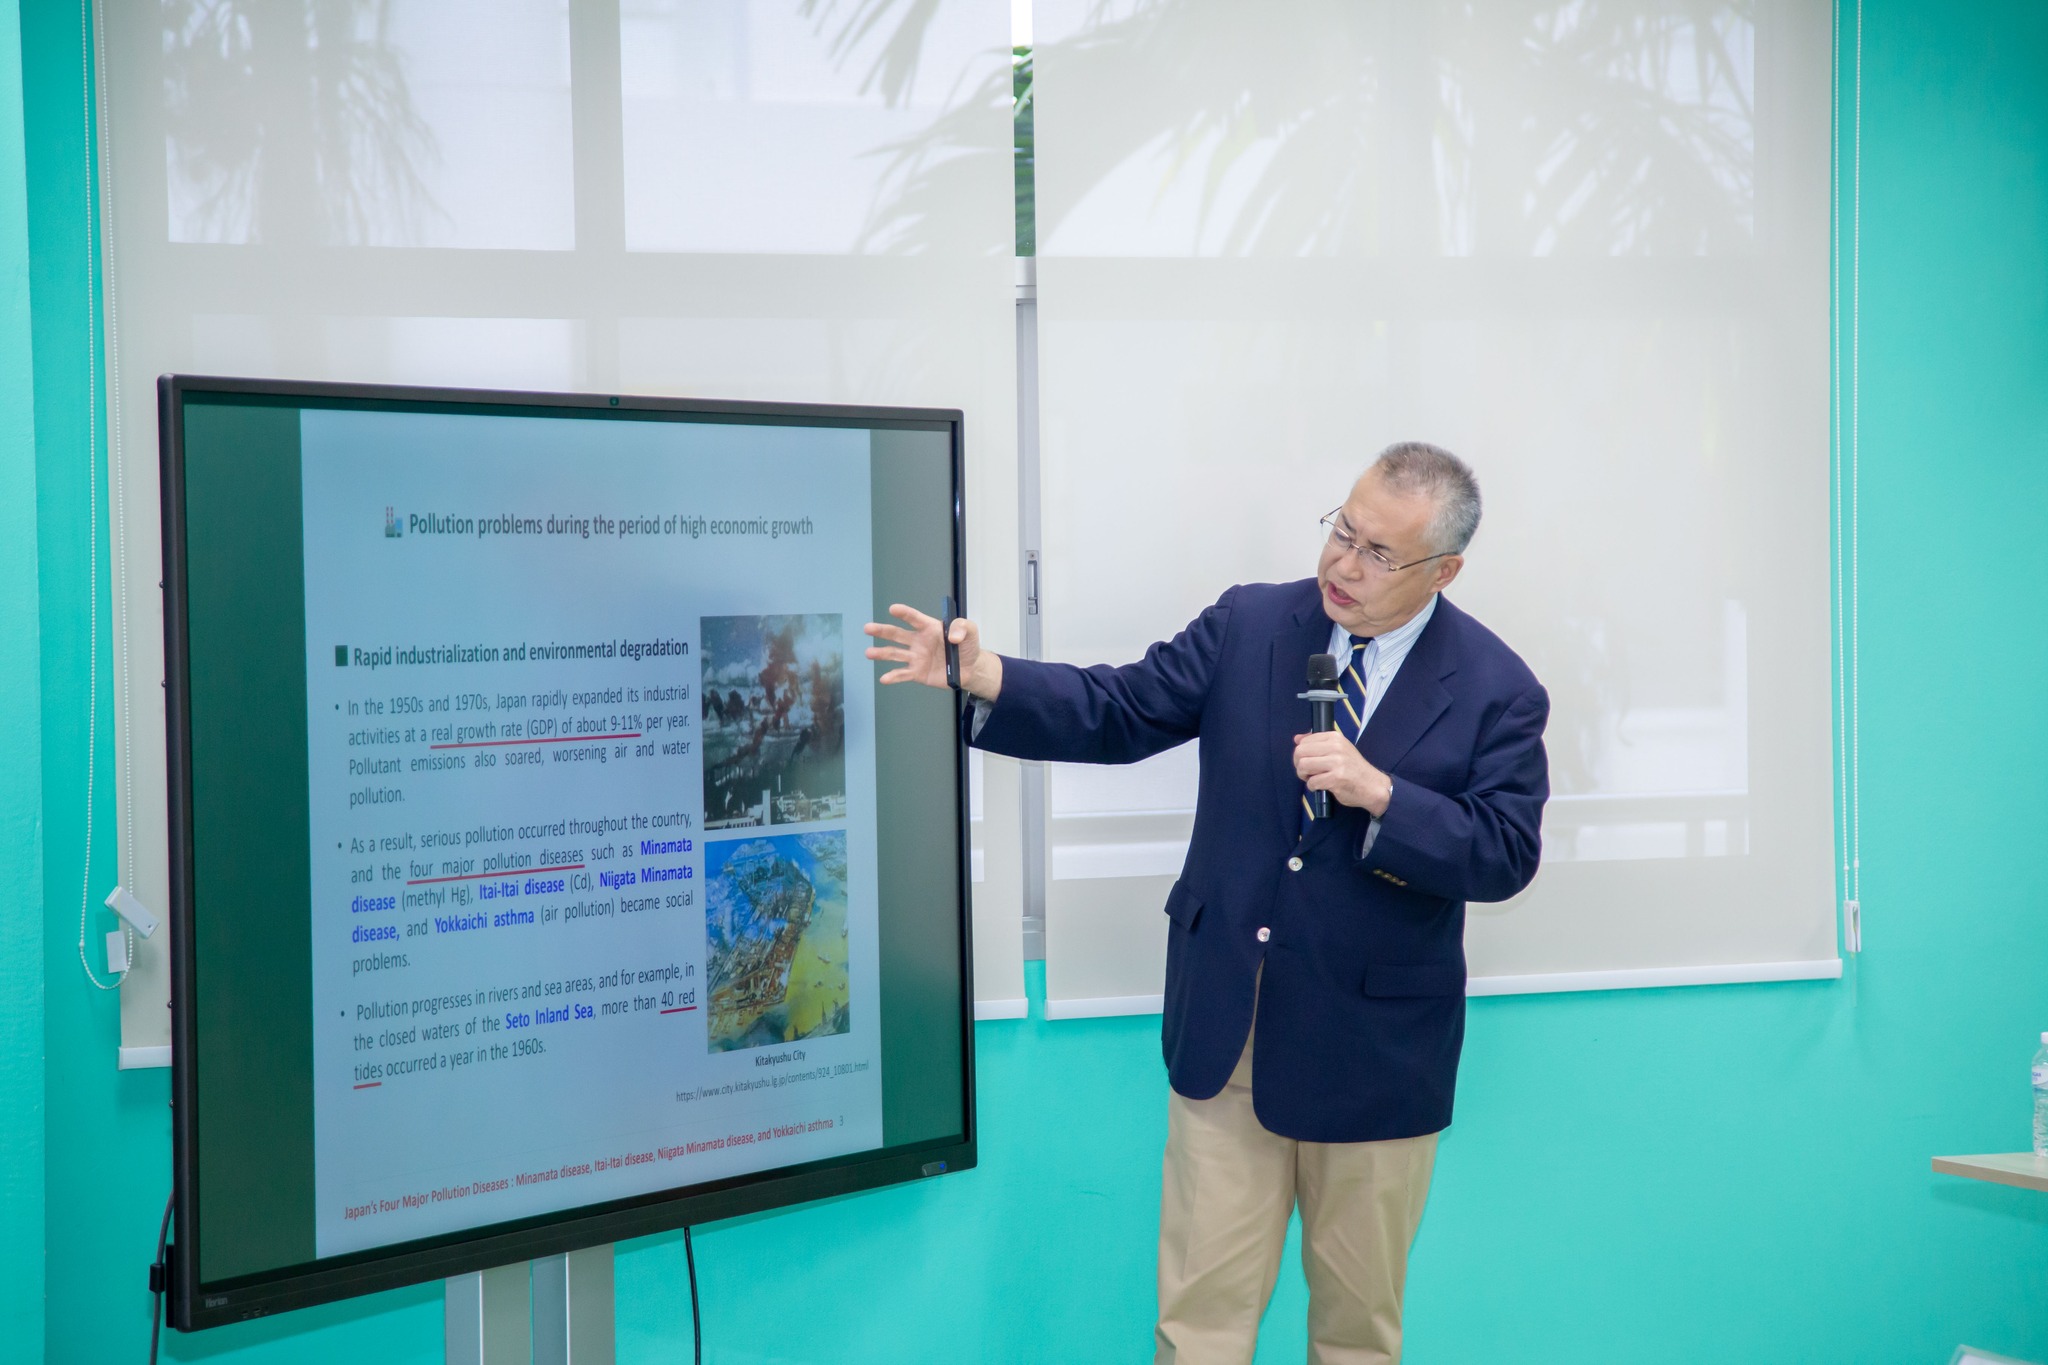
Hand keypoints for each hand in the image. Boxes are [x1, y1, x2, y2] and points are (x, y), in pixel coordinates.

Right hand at [863, 604, 1002, 700]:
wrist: (969, 669)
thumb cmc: (966, 646)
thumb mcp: (970, 632)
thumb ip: (962, 628)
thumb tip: (952, 636)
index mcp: (929, 628)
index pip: (914, 618)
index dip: (904, 613)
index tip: (893, 609)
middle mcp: (918, 641)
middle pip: (897, 635)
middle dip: (882, 631)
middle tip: (868, 628)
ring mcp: (916, 657)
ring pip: (895, 654)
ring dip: (881, 653)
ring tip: (869, 653)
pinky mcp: (917, 673)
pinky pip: (903, 674)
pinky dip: (893, 677)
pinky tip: (884, 679)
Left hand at [1293, 732, 1392, 815]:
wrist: (1373, 785)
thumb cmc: (1353, 768)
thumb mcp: (1339, 749)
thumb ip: (1317, 743)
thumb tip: (1296, 738)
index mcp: (1335, 737)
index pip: (1304, 741)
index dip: (1301, 754)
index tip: (1308, 761)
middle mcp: (1336, 747)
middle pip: (1300, 753)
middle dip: (1299, 765)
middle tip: (1307, 772)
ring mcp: (1336, 763)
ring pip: (1303, 766)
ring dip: (1304, 776)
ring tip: (1313, 779)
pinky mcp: (1336, 778)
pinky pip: (1312, 782)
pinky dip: (1313, 787)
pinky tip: (1321, 787)